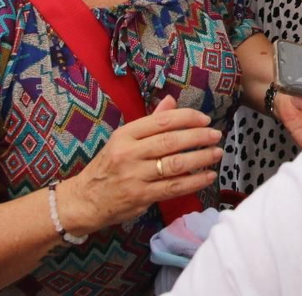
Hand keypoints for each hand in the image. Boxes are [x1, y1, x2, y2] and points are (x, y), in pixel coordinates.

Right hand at [56, 96, 221, 232]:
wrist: (84, 200)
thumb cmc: (108, 166)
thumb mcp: (123, 140)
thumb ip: (150, 122)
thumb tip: (171, 100)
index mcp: (125, 135)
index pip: (161, 121)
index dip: (187, 118)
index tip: (204, 119)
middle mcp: (129, 153)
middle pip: (170, 141)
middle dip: (198, 137)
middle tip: (215, 135)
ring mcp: (135, 176)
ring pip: (175, 164)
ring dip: (201, 158)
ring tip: (217, 153)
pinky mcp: (141, 197)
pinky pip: (173, 187)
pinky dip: (194, 181)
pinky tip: (208, 176)